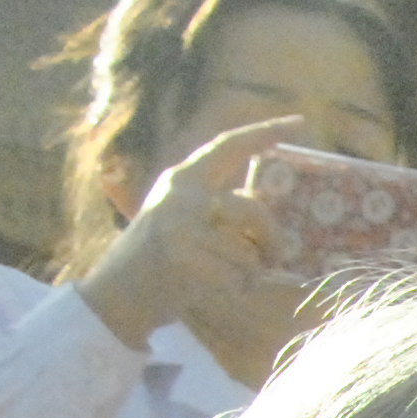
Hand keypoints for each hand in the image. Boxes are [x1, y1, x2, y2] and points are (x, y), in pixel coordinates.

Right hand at [75, 116, 300, 348]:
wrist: (117, 294)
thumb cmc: (159, 259)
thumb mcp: (179, 216)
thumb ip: (216, 206)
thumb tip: (273, 215)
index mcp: (182, 178)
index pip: (229, 145)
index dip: (265, 132)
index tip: (299, 122)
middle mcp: (181, 196)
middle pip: (254, 209)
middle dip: (272, 239)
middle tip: (275, 257)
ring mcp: (180, 226)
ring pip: (249, 251)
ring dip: (250, 272)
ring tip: (227, 277)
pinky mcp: (184, 259)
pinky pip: (239, 277)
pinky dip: (237, 289)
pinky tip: (213, 290)